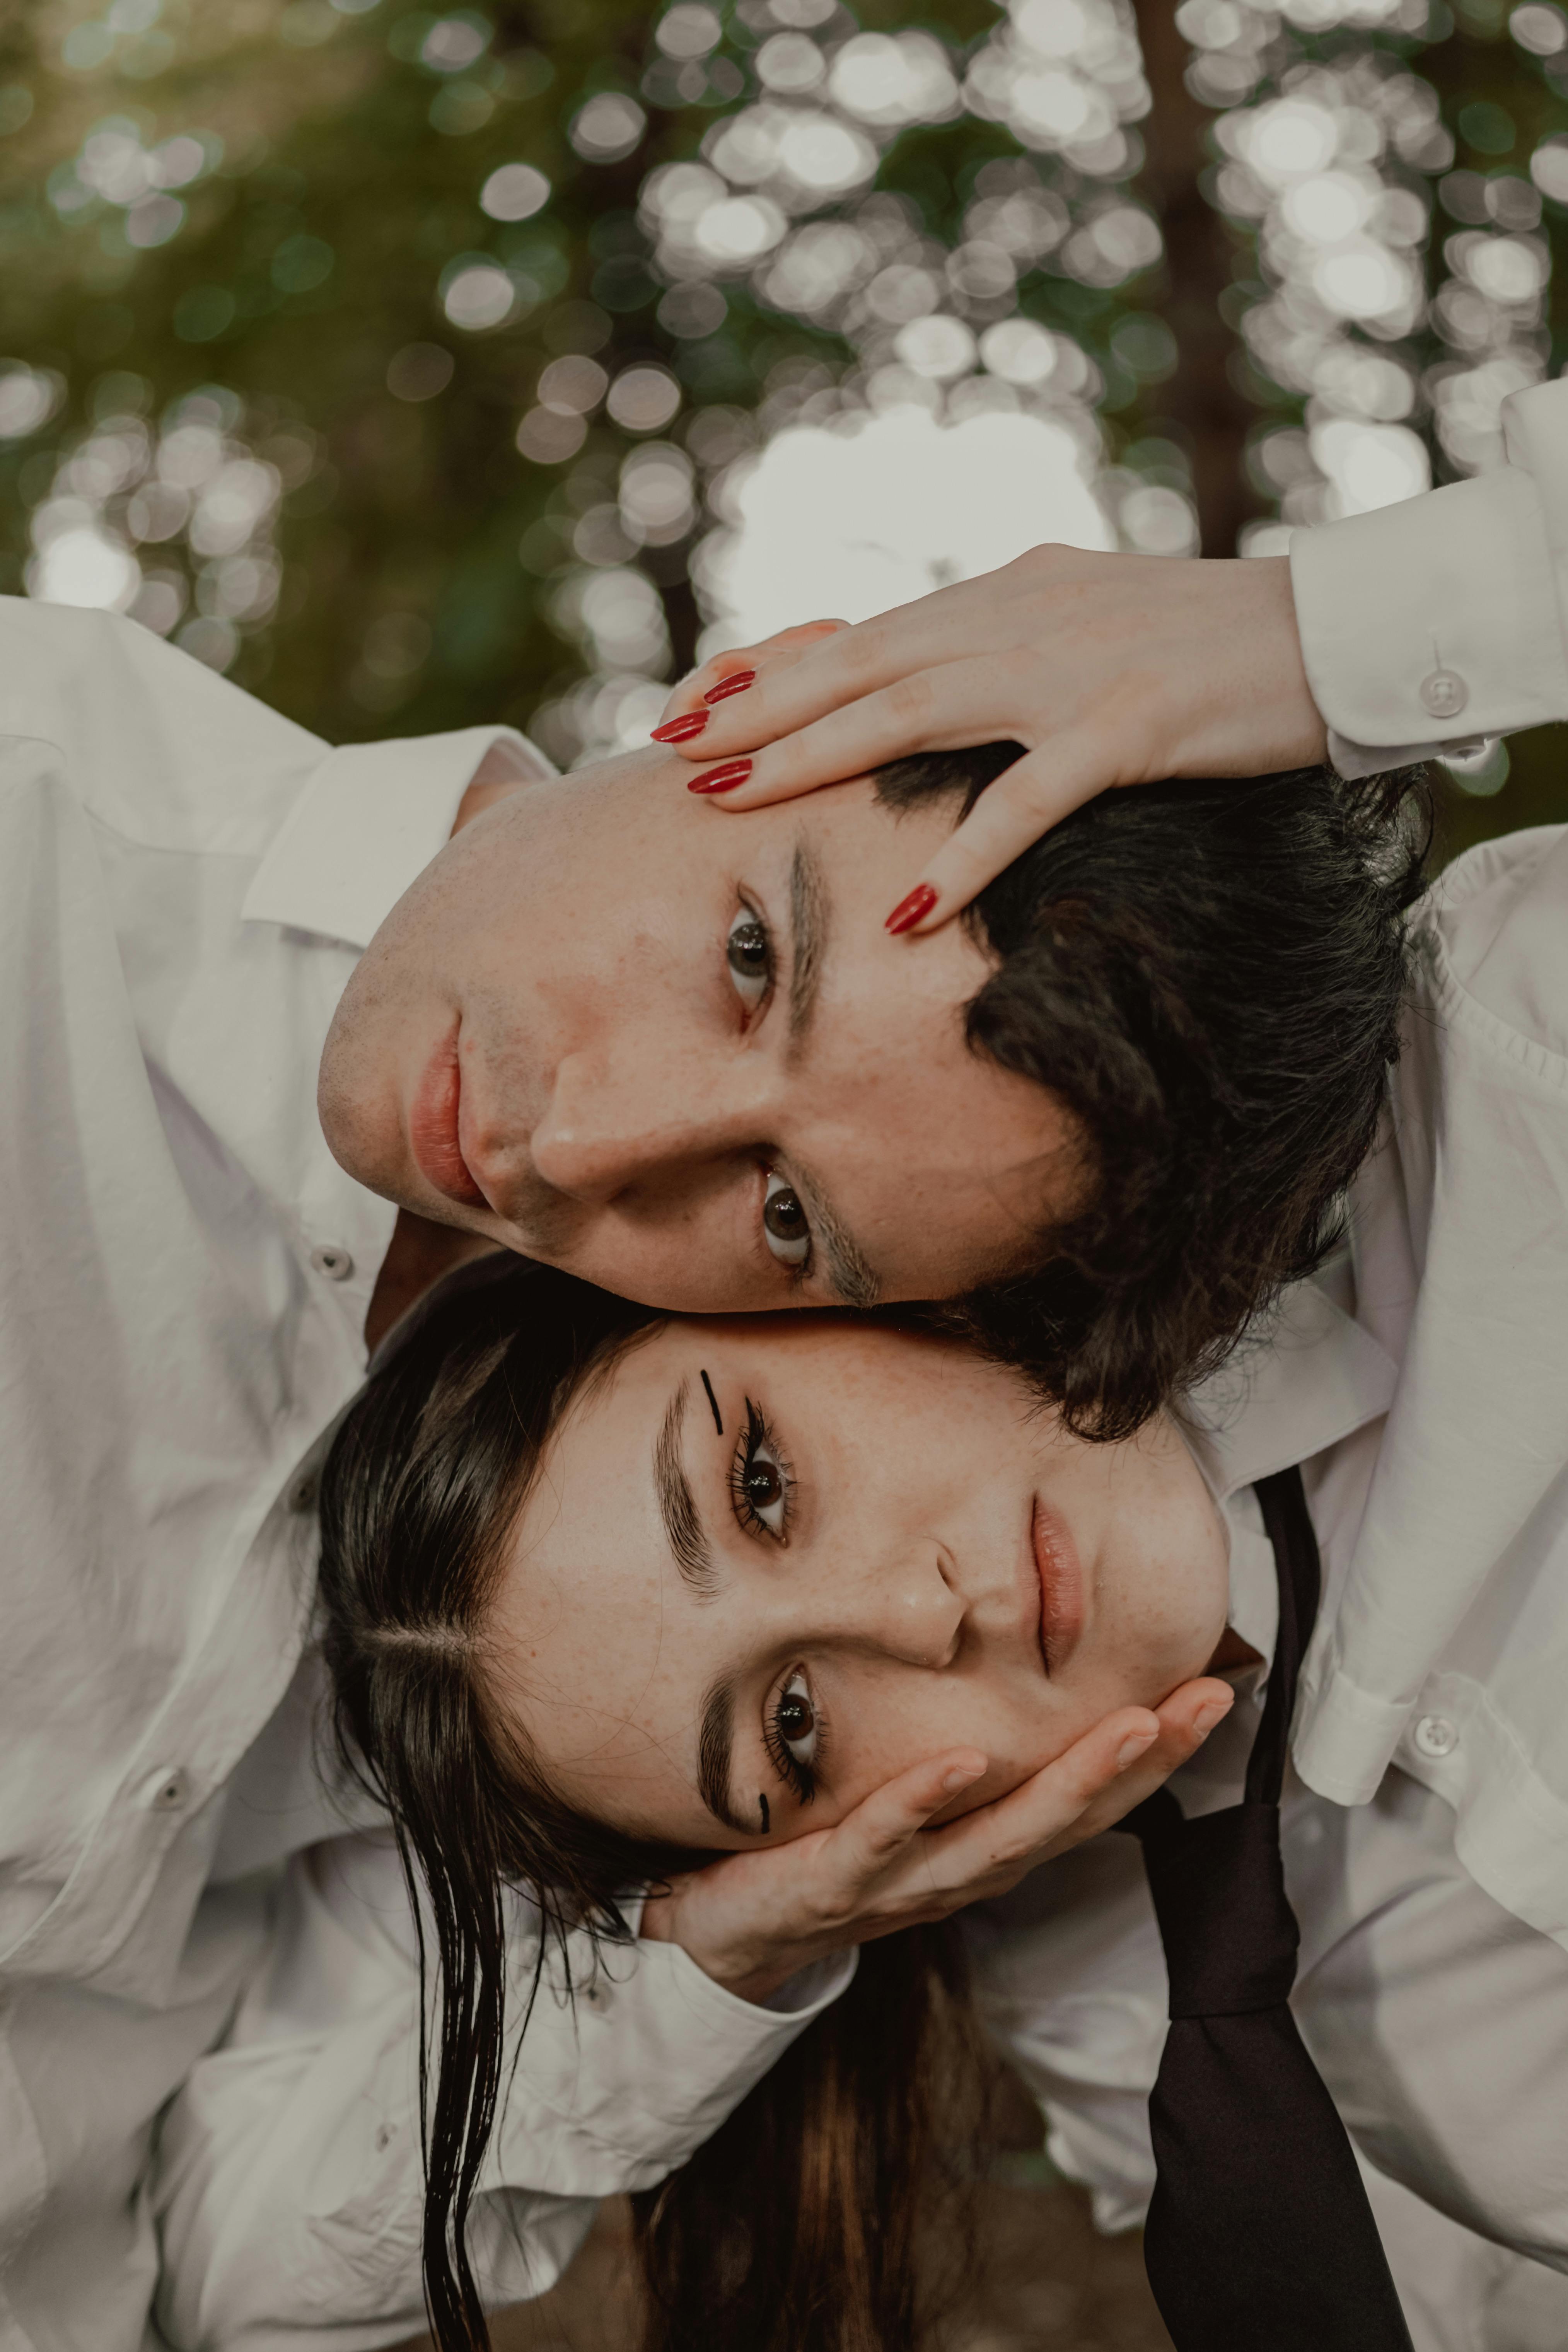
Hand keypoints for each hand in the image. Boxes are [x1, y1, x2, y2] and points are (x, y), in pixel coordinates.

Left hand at [639, 1676, 1232, 2003]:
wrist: (728, 1929)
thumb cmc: (827, 1848)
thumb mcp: (909, 1795)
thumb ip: (963, 1747)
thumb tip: (1009, 1657)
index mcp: (985, 1844)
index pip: (1089, 1796)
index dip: (1157, 1752)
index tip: (1213, 1690)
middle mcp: (962, 1869)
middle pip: (1070, 1816)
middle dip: (1144, 1760)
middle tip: (1202, 1702)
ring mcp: (904, 1881)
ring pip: (1003, 1834)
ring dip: (1071, 1782)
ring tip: (1128, 1726)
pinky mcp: (835, 1882)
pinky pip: (885, 1838)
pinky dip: (924, 1801)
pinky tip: (961, 1760)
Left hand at [653, 548, 1324, 932]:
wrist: (1331, 627)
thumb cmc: (1209, 641)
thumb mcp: (1084, 620)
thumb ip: (1001, 642)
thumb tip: (922, 671)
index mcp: (1006, 595)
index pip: (863, 632)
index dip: (767, 667)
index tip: (688, 700)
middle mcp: (1020, 619)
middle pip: (862, 666)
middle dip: (757, 710)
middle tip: (671, 747)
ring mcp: (1071, 671)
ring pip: (914, 712)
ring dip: (814, 758)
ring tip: (730, 797)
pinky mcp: (1130, 726)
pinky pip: (1030, 798)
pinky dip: (967, 852)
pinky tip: (911, 905)